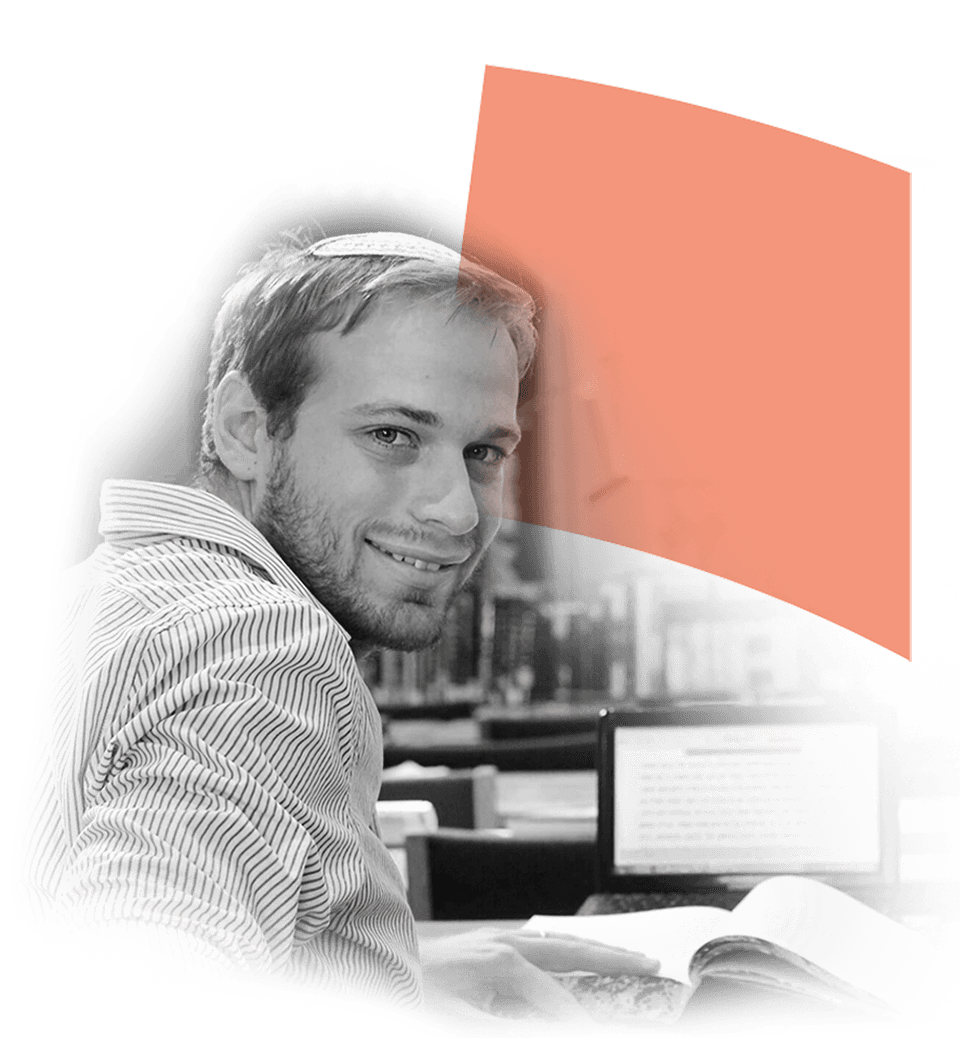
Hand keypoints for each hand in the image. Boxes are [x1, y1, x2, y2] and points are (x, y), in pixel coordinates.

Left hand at [419, 927, 659, 1021]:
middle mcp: (506, 942)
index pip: (556, 994)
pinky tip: (576, 953)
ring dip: (593, 947)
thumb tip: (558, 1028)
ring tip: (628, 954)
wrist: (383, 968)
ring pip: (558, 941)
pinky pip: (540, 941)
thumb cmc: (416, 997)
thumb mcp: (460, 1024)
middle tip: (652, 960)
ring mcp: (498, 938)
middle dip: (612, 955)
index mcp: (501, 961)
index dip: (580, 1018)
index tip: (603, 1034)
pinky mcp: (490, 941)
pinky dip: (567, 946)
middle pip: (570, 948)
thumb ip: (507, 1030)